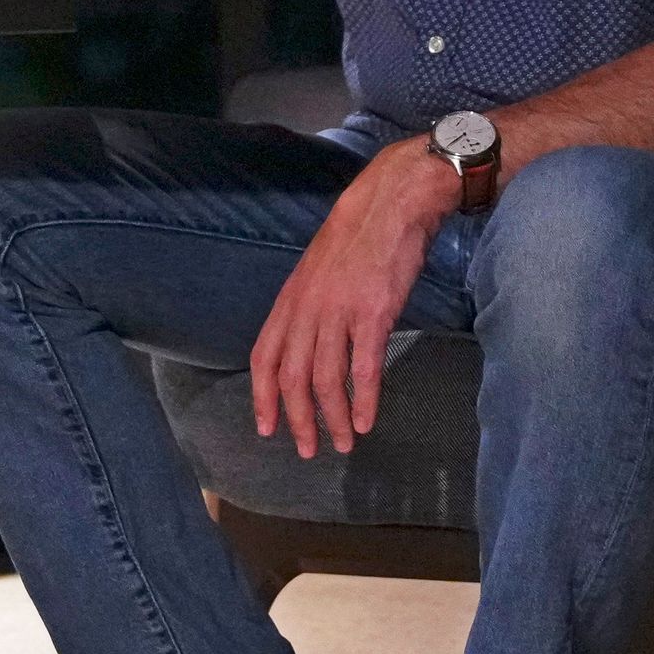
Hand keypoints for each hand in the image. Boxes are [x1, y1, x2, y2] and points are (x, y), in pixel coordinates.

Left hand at [247, 139, 456, 456]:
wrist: (391, 204)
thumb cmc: (357, 238)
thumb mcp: (316, 272)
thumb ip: (307, 308)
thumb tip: (305, 345)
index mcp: (290, 300)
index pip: (264, 357)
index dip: (262, 396)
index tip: (266, 428)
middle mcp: (307, 309)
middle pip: (291, 377)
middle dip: (297, 419)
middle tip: (308, 449)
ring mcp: (338, 311)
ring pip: (326, 379)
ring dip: (333, 417)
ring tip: (342, 442)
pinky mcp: (373, 313)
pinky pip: (364, 368)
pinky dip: (363, 400)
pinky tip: (366, 422)